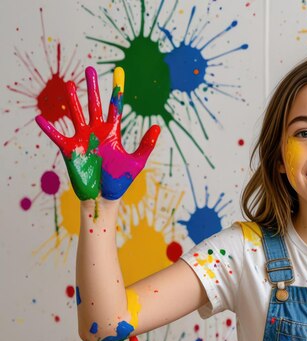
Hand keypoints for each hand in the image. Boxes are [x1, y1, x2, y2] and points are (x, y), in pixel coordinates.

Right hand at [36, 67, 159, 199]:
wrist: (104, 197)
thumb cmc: (119, 180)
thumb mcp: (136, 161)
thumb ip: (146, 144)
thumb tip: (158, 126)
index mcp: (113, 132)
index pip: (115, 106)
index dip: (117, 90)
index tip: (119, 72)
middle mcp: (97, 132)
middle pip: (94, 104)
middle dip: (92, 87)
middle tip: (90, 69)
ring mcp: (83, 139)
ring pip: (76, 114)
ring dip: (72, 100)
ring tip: (69, 84)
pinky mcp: (70, 150)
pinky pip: (57, 136)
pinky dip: (49, 128)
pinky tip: (39, 118)